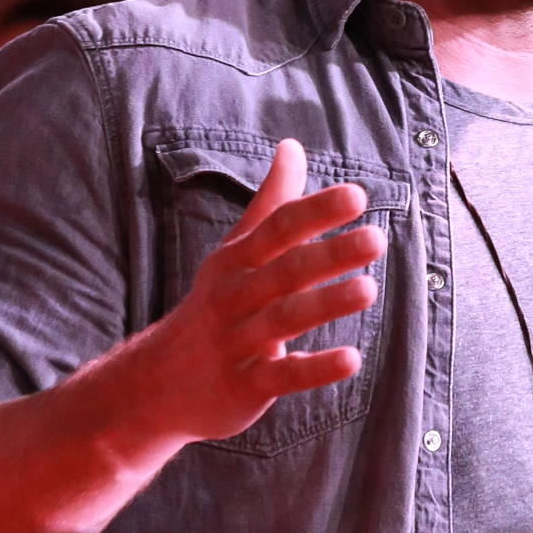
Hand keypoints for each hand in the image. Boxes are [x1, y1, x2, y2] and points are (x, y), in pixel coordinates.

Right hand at [127, 138, 385, 445]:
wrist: (156, 383)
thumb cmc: (215, 304)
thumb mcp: (235, 251)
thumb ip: (272, 203)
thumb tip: (293, 145)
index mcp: (237, 260)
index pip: (278, 228)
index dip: (315, 211)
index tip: (356, 195)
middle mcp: (235, 296)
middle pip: (285, 271)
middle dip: (329, 254)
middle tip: (376, 238)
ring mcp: (238, 342)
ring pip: (284, 320)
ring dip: (326, 304)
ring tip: (369, 289)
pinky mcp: (245, 386)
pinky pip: (282, 376)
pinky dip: (316, 369)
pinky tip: (352, 359)